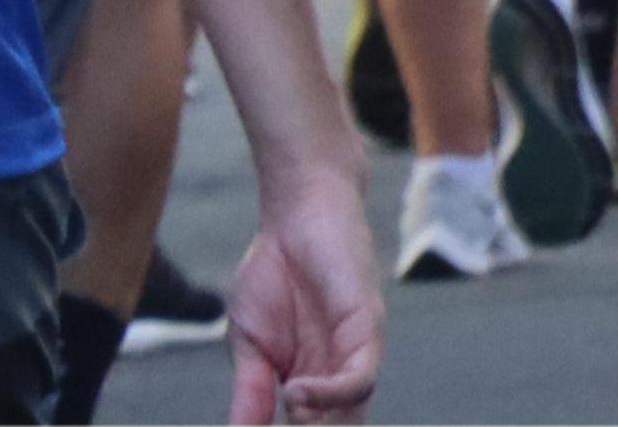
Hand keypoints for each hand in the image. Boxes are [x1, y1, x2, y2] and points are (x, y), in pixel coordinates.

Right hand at [226, 178, 385, 423]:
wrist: (296, 212)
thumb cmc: (273, 272)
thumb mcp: (249, 343)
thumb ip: (251, 391)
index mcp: (311, 384)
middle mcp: (338, 376)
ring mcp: (356, 355)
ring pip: (351, 418)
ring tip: (283, 420)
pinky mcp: (368, 328)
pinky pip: (360, 377)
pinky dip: (330, 395)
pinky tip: (295, 393)